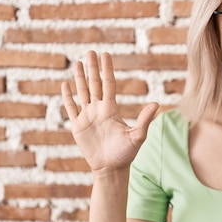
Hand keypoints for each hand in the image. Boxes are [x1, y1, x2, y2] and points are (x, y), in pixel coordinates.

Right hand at [61, 51, 158, 172]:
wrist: (110, 169)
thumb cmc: (126, 154)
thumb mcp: (137, 136)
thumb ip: (145, 119)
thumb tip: (156, 104)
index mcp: (111, 109)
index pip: (109, 84)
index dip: (107, 69)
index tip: (106, 55)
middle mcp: (99, 109)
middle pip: (94, 84)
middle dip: (92, 69)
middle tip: (90, 52)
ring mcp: (87, 117)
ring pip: (82, 93)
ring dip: (79, 78)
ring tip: (78, 64)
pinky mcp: (77, 127)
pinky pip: (71, 109)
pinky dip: (67, 98)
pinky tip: (65, 85)